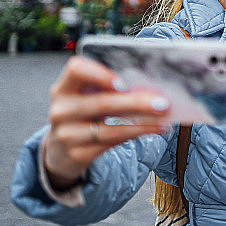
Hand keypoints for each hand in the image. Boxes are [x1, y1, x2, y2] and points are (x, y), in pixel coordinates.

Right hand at [43, 56, 172, 188]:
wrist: (60, 150)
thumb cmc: (83, 113)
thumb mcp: (86, 96)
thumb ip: (108, 88)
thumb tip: (151, 84)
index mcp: (64, 87)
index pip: (76, 70)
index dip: (100, 74)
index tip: (124, 82)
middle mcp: (62, 110)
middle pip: (102, 103)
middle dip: (136, 102)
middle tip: (162, 102)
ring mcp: (67, 135)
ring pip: (111, 128)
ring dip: (143, 123)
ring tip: (164, 117)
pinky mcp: (78, 155)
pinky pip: (113, 143)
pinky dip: (137, 133)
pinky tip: (155, 128)